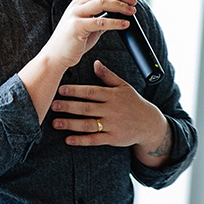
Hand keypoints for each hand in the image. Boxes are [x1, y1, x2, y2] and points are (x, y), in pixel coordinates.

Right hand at [42, 0, 135, 69]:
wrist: (56, 55)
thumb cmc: (73, 40)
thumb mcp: (88, 24)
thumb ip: (100, 16)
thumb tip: (118, 13)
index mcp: (78, 1)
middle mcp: (76, 5)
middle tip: (133, 2)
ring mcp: (76, 15)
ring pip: (102, 3)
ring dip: (120, 6)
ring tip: (131, 11)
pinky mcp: (77, 27)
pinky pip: (101, 22)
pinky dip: (116, 22)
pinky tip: (125, 24)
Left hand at [51, 60, 172, 167]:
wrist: (149, 124)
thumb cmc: (134, 102)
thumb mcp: (123, 86)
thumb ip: (108, 76)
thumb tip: (95, 63)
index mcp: (113, 96)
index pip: (91, 92)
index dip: (75, 91)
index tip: (61, 90)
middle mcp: (112, 110)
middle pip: (87, 108)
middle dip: (69, 107)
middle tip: (53, 105)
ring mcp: (112, 125)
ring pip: (88, 125)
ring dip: (71, 124)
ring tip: (55, 123)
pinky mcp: (113, 138)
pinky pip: (95, 140)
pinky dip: (81, 140)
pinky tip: (68, 139)